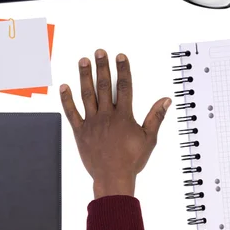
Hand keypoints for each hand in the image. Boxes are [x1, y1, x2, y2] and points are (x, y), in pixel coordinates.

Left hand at [60, 49, 170, 198]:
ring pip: (87, 95)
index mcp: (123, 116)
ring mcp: (92, 123)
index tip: (120, 57)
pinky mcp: (80, 132)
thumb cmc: (132, 160)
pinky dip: (67, 100)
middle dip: (102, 67)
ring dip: (85, 77)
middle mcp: (107, 116)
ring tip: (83, 61)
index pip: (124, 87)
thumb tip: (165, 100)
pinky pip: (71, 113)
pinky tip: (64, 87)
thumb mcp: (149, 138)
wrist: (113, 178)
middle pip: (104, 86)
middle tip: (99, 52)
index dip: (123, 70)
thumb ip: (156, 117)